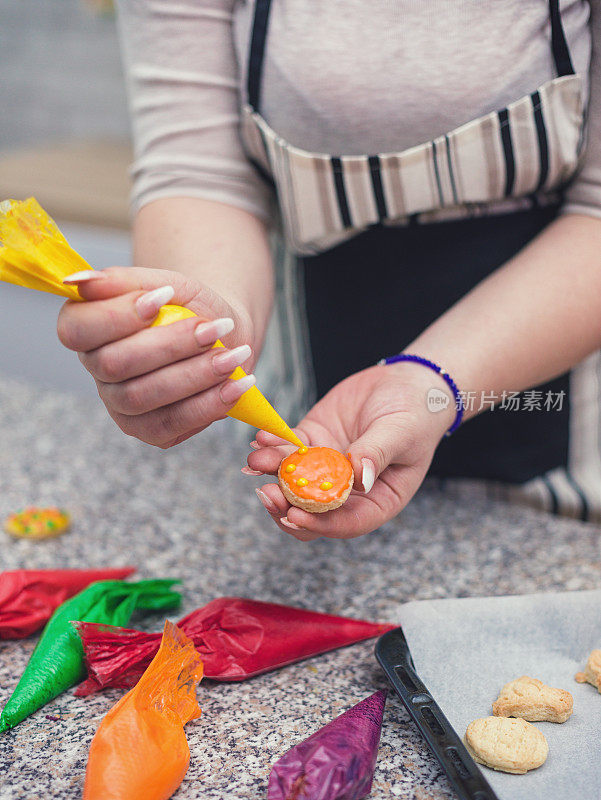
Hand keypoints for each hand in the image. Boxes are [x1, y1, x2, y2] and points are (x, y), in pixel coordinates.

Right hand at [57, 266, 254, 446]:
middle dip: (170, 345)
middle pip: (115, 364)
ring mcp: (121, 406)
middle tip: (216, 328)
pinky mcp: (150, 431)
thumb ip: (125, 280)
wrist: (222, 332)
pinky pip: (172, 424)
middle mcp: (97, 370)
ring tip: (234, 357)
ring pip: (142, 397)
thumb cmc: (187, 305)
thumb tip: (82, 281)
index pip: (76, 329)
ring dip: (194, 376)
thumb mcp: (165, 281)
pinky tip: (236, 384)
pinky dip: (209, 404)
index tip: (164, 296)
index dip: (117, 315)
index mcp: (87, 329)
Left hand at [245, 362, 455, 539]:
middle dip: (285, 505)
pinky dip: (272, 445)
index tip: (295, 515)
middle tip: (267, 491)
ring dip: (272, 473)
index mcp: (377, 500)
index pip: (346, 523)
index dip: (319, 524)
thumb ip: (377, 454)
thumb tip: (359, 478)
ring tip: (257, 459)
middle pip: (311, 511)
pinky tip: (262, 437)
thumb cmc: (417, 413)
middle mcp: (348, 490)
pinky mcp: (313, 441)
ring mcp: (327, 467)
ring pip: (293, 481)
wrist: (407, 382)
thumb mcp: (402, 433)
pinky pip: (288, 449)